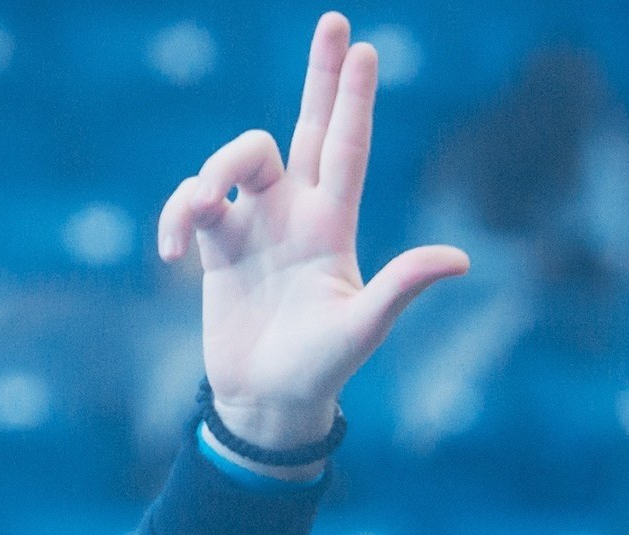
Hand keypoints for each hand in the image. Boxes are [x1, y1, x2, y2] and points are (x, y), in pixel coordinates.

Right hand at [159, 13, 468, 453]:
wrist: (269, 402)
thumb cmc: (322, 368)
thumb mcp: (364, 326)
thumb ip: (403, 287)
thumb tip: (460, 259)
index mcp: (333, 225)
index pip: (346, 147)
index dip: (352, 99)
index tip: (364, 48)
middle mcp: (296, 214)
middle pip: (305, 127)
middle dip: (319, 76)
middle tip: (334, 20)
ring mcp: (254, 226)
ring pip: (234, 161)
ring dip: (211, 171)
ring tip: (198, 209)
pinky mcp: (215, 247)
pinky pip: (188, 206)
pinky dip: (174, 218)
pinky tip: (168, 251)